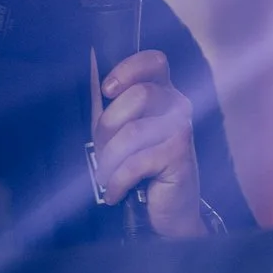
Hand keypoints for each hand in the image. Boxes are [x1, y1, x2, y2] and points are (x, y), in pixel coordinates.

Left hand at [94, 49, 206, 237]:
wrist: (167, 211)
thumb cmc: (139, 167)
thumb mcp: (119, 132)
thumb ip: (109, 103)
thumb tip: (90, 65)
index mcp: (162, 92)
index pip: (154, 61)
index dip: (128, 69)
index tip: (107, 90)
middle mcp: (177, 105)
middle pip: (138, 95)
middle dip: (109, 125)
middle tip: (102, 150)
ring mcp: (182, 129)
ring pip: (133, 132)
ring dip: (110, 159)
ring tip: (105, 176)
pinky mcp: (180, 156)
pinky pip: (136, 162)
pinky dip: (117, 181)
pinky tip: (114, 192)